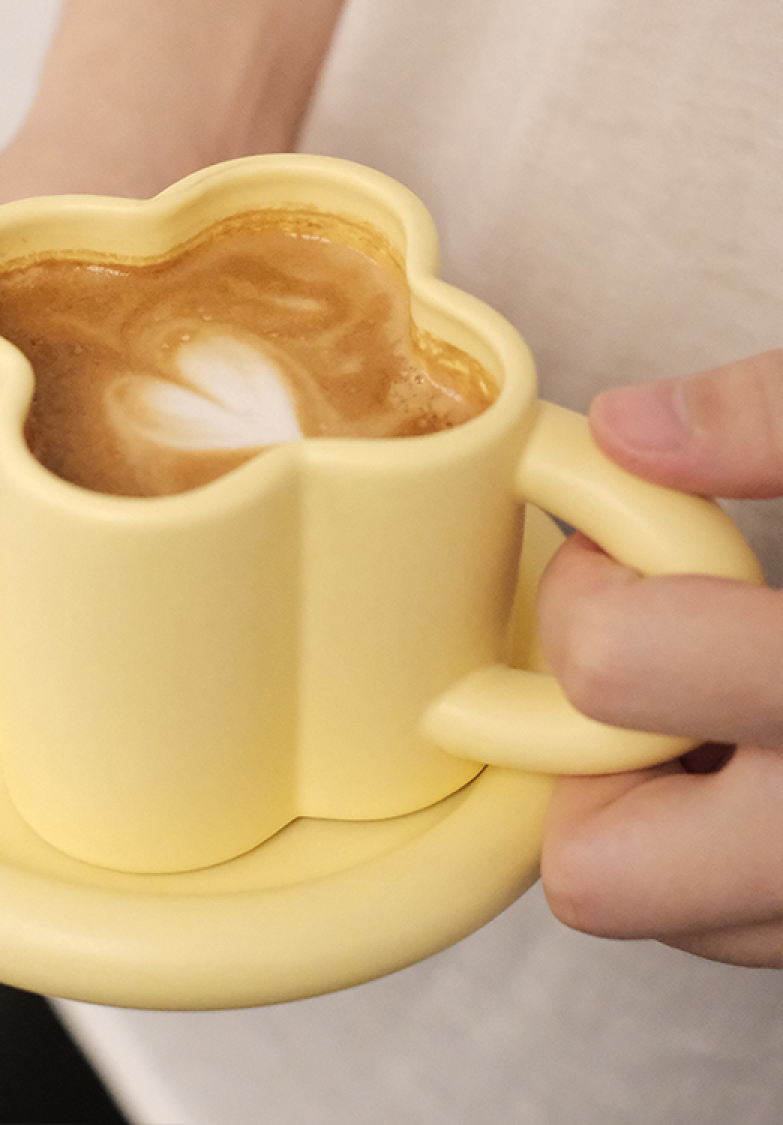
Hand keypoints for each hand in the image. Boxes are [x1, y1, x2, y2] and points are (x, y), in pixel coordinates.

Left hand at [537, 351, 782, 966]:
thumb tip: (628, 428)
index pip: (615, 671)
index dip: (590, 592)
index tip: (624, 550)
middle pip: (600, 869)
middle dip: (588, 753)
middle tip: (647, 658)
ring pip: (663, 910)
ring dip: (652, 802)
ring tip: (725, 701)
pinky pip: (737, 924)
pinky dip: (720, 844)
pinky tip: (776, 749)